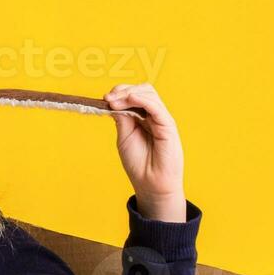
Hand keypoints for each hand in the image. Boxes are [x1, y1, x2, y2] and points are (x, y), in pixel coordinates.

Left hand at [105, 83, 186, 220]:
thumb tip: (113, 101)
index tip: (105, 99)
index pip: (133, 95)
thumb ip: (122, 119)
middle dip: (123, 91)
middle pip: (142, 90)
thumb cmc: (139, 164)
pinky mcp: (168, 125)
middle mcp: (153, 115)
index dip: (119, 93)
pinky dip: (143, 100)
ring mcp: (161, 119)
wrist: (150, 184)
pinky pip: (157, 107)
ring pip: (149, 94)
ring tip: (115, 102)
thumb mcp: (124, 137)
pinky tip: (131, 99)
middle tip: (108, 99)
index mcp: (142, 117)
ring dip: (129, 94)